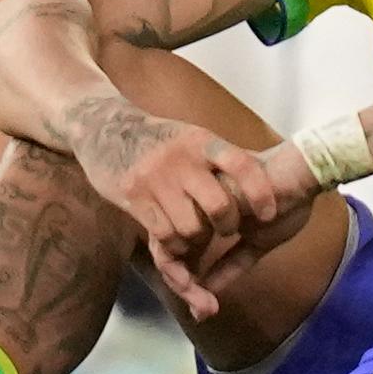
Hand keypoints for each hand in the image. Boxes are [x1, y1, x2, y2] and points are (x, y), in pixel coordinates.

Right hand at [65, 98, 304, 319]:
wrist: (102, 128)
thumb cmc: (157, 140)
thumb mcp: (190, 137)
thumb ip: (219, 158)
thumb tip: (262, 175)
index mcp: (201, 141)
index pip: (241, 164)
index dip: (260, 192)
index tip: (271, 213)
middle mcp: (181, 159)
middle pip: (219, 206)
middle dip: (227, 225)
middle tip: (226, 229)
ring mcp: (156, 179)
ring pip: (191, 228)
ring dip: (197, 240)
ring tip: (196, 235)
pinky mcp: (134, 197)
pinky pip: (164, 235)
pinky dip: (174, 245)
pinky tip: (174, 238)